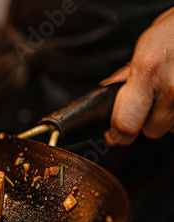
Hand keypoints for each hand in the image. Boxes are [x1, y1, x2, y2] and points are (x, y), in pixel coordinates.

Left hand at [101, 7, 173, 145]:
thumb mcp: (143, 48)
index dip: (118, 134)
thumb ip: (126, 77)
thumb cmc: (173, 33)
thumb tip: (108, 94)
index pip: (126, 123)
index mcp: (147, 71)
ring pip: (170, 128)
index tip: (115, 135)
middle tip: (149, 102)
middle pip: (151, 130)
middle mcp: (172, 86)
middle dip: (146, 121)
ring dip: (167, 116)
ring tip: (168, 92)